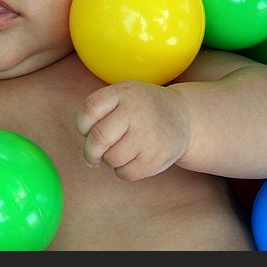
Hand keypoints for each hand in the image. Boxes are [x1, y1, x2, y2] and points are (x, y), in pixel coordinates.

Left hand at [75, 80, 189, 181]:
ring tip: (120, 151)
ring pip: (111, 158)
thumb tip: (88, 156)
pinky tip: (133, 160)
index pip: (90, 108)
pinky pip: (125, 173)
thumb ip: (101, 114)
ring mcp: (147, 136)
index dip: (82, 124)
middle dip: (90, 151)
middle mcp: (136, 112)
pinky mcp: (155, 159)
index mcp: (124, 93)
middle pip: (99, 137)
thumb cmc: (143, 109)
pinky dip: (122, 171)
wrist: (184, 117)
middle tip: (93, 155)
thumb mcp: (124, 95)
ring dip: (109, 160)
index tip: (86, 130)